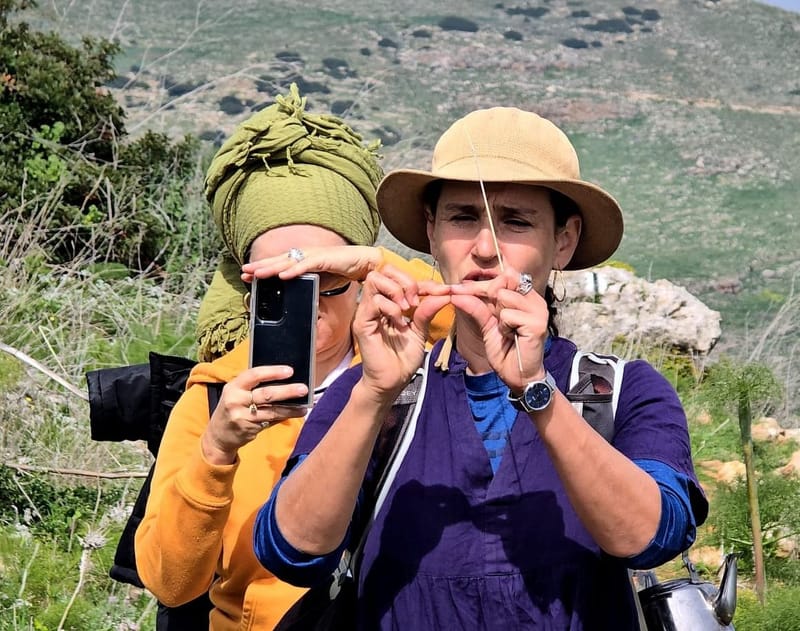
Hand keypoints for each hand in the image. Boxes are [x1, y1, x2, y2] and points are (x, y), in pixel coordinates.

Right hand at [201, 365, 308, 464]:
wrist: (218, 435)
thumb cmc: (233, 407)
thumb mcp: (237, 393)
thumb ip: (254, 385)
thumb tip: (284, 378)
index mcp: (233, 386)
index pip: (254, 375)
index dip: (273, 372)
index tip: (290, 371)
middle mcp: (236, 401)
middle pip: (266, 394)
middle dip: (287, 391)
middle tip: (303, 389)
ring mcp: (242, 417)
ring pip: (272, 411)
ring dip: (291, 408)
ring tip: (305, 405)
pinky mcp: (249, 430)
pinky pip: (271, 421)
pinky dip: (284, 417)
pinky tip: (295, 413)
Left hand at [241, 246, 382, 292]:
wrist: (363, 262)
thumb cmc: (343, 269)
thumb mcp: (320, 279)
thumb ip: (307, 283)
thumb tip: (294, 291)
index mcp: (304, 259)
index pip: (280, 263)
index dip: (264, 268)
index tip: (248, 276)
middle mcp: (305, 254)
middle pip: (278, 261)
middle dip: (260, 267)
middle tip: (244, 273)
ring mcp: (313, 255)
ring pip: (288, 262)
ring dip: (271, 268)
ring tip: (257, 274)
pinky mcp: (323, 259)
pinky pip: (305, 265)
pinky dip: (293, 270)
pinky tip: (282, 275)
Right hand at [353, 266, 450, 398]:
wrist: (392, 382)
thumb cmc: (403, 359)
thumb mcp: (420, 330)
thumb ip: (427, 311)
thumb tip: (444, 293)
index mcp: (390, 302)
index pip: (402, 277)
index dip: (424, 282)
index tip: (443, 291)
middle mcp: (376, 303)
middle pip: (384, 269)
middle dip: (406, 281)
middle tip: (416, 302)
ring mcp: (367, 312)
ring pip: (376, 279)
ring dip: (396, 292)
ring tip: (407, 310)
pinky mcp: (362, 323)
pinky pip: (374, 301)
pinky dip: (391, 308)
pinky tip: (399, 323)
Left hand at [449, 269, 548, 391]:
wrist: (517, 376)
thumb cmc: (506, 351)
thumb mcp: (487, 324)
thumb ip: (476, 307)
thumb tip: (456, 293)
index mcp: (526, 297)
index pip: (505, 275)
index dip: (482, 282)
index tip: (459, 289)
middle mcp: (535, 300)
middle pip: (505, 279)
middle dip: (487, 293)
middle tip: (487, 312)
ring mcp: (539, 310)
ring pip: (504, 296)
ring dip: (498, 316)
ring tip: (506, 330)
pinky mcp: (538, 323)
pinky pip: (508, 314)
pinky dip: (504, 326)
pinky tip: (512, 336)